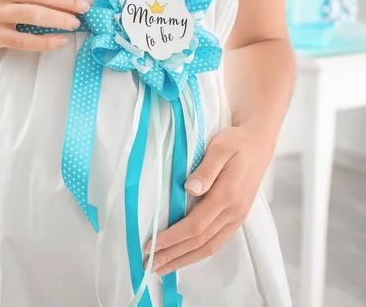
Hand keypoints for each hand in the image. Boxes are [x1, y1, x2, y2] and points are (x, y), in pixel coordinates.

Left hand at [144, 124, 275, 275]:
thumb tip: (189, 188)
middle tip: (150, 265)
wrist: (258, 142)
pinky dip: (198, 253)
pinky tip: (185, 257)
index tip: (152, 245)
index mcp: (228, 196)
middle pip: (200, 242)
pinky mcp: (236, 217)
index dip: (172, 238)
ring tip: (163, 267)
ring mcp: (237, 217)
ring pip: (209, 247)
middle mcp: (234, 212)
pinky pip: (216, 242)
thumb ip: (205, 170)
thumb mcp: (219, 148)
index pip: (195, 226)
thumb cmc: (236, 143)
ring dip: (185, 259)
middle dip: (173, 255)